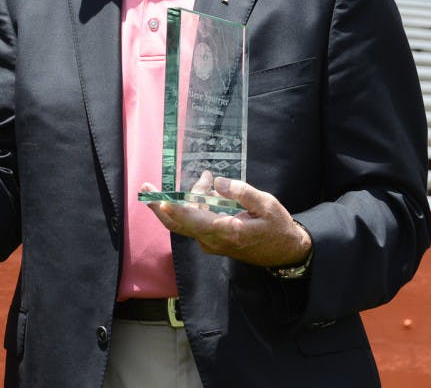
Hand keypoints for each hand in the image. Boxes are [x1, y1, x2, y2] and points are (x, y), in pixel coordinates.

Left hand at [141, 173, 311, 267]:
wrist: (284, 253)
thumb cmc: (277, 228)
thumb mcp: (267, 205)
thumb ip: (242, 192)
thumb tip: (217, 182)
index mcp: (226, 231)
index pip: (193, 222)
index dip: (175, 210)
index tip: (160, 200)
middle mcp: (212, 240)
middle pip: (177, 225)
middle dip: (160, 205)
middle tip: (146, 186)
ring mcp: (210, 242)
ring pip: (187, 219)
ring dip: (190, 197)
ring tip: (206, 177)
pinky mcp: (211, 240)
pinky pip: (195, 221)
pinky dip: (196, 204)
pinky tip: (208, 188)